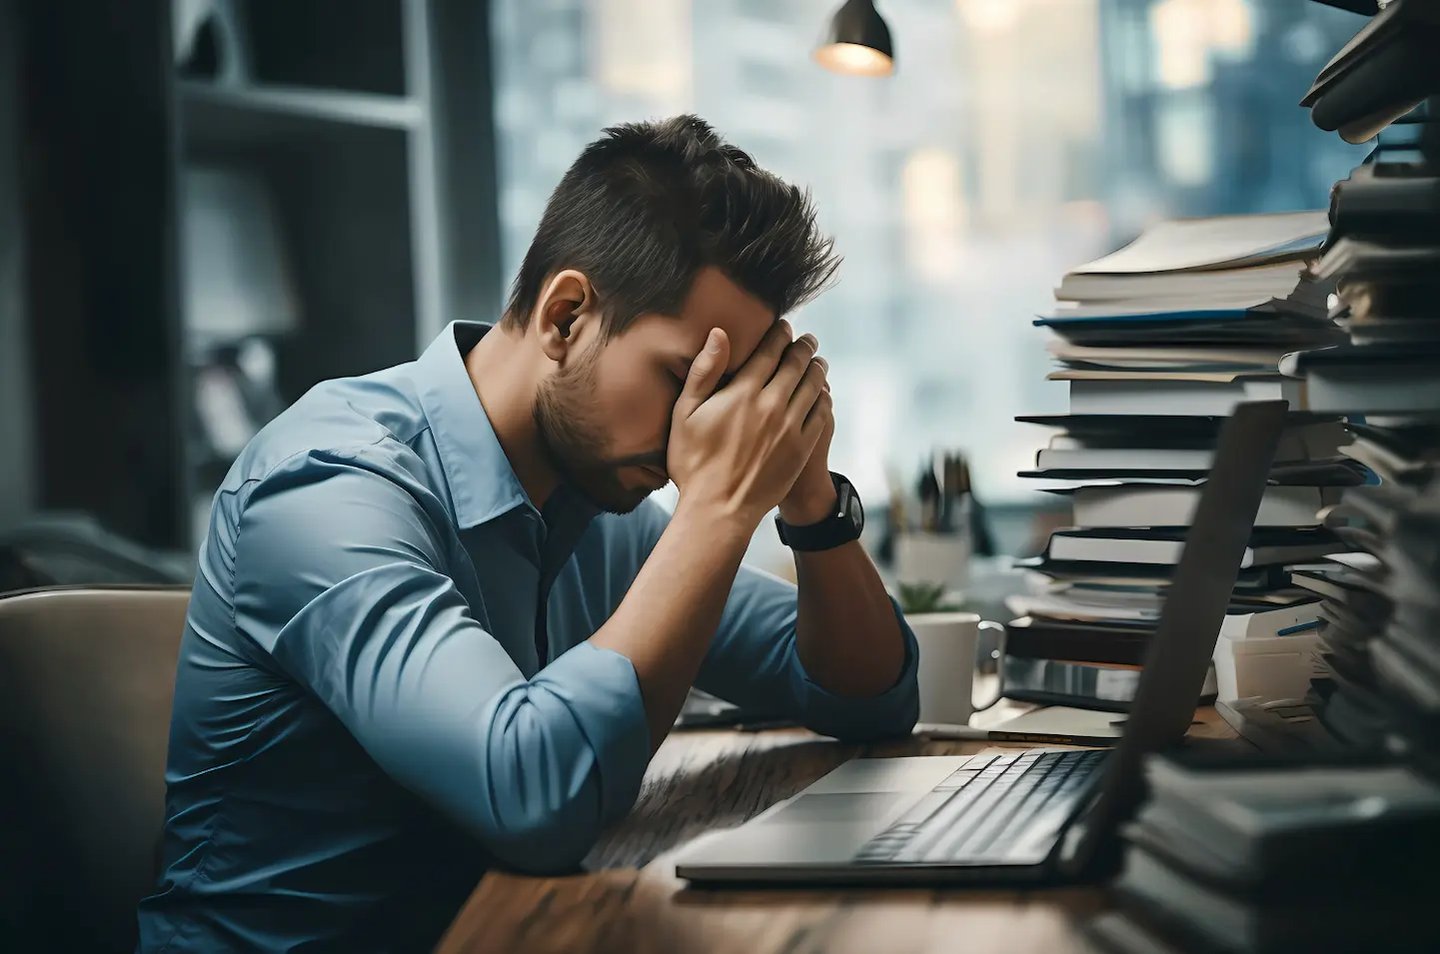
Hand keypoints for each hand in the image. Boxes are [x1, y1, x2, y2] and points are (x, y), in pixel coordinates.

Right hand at [666, 320, 830, 528]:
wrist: (718, 510)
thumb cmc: (693, 462)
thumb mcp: (685, 414)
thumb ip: (703, 371)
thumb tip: (719, 333)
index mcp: (742, 393)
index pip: (769, 352)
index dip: (779, 334)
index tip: (784, 326)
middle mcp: (771, 405)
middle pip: (796, 364)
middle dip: (803, 347)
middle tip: (807, 339)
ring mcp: (791, 428)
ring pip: (813, 386)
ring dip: (817, 369)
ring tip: (818, 361)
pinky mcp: (802, 449)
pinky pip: (821, 414)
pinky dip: (824, 398)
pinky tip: (822, 394)